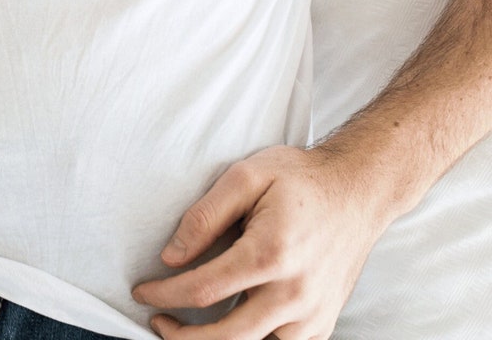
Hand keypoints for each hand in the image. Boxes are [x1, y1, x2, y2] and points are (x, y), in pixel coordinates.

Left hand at [131, 145, 385, 339]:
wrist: (357, 192)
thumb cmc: (298, 178)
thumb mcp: (245, 175)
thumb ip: (204, 216)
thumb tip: (171, 257)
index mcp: (270, 254)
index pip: (203, 290)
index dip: (164, 295)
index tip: (141, 292)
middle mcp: (295, 294)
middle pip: (225, 338)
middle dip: (181, 336)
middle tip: (156, 320)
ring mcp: (313, 315)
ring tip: (184, 329)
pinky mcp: (322, 323)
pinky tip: (226, 330)